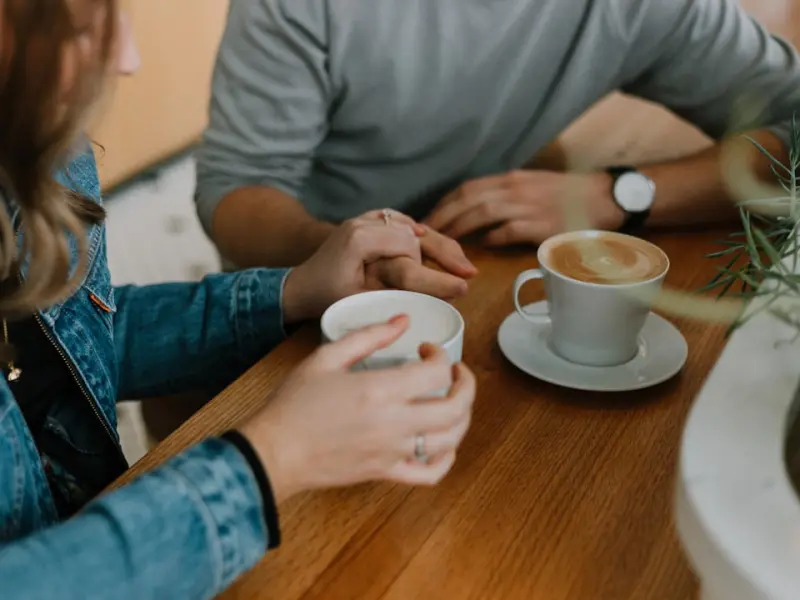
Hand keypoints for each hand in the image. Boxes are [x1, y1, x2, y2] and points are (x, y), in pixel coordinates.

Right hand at [239, 317, 476, 501]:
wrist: (274, 451)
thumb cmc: (295, 403)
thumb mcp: (326, 357)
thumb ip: (369, 336)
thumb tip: (402, 321)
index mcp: (380, 390)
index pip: (437, 371)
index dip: (441, 354)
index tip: (426, 349)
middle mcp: (394, 423)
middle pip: (456, 407)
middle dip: (466, 385)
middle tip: (455, 373)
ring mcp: (393, 452)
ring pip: (451, 440)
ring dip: (463, 417)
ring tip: (453, 401)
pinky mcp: (386, 473)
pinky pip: (430, 474)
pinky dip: (446, 459)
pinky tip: (443, 444)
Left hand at [283, 211, 476, 321]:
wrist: (300, 284)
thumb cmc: (326, 296)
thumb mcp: (358, 299)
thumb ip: (390, 293)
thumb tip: (430, 298)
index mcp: (360, 238)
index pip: (408, 246)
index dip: (431, 269)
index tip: (457, 285)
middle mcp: (364, 221)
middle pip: (415, 233)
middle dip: (445, 252)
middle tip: (469, 273)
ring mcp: (366, 219)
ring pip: (412, 227)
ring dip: (438, 244)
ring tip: (463, 264)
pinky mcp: (369, 222)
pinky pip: (402, 223)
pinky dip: (421, 234)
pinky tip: (439, 245)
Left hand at [425, 170, 623, 246]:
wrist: (607, 197)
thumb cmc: (569, 195)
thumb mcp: (532, 187)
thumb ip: (506, 197)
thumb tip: (478, 216)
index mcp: (511, 180)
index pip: (468, 188)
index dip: (445, 204)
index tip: (428, 219)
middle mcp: (516, 188)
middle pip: (468, 198)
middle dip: (443, 216)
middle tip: (424, 235)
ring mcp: (530, 205)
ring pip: (483, 211)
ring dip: (460, 227)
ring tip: (444, 243)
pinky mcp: (544, 224)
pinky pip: (510, 229)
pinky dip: (493, 237)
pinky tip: (482, 247)